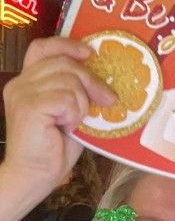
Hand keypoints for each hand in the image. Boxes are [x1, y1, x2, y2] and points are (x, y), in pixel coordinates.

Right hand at [1, 37, 114, 220]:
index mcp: (28, 81)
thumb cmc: (55, 147)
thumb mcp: (70, 112)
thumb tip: (106, 77)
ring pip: (69, 81)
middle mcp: (21, 83)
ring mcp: (23, 94)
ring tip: (77, 121)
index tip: (90, 54)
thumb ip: (78, 91)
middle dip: (92, 80)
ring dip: (83, 103)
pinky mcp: (30, 107)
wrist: (36, 175)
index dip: (67, 45)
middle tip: (108, 100)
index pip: (42, 47)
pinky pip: (66, 98)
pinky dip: (75, 113)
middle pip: (64, 63)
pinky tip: (68, 127)